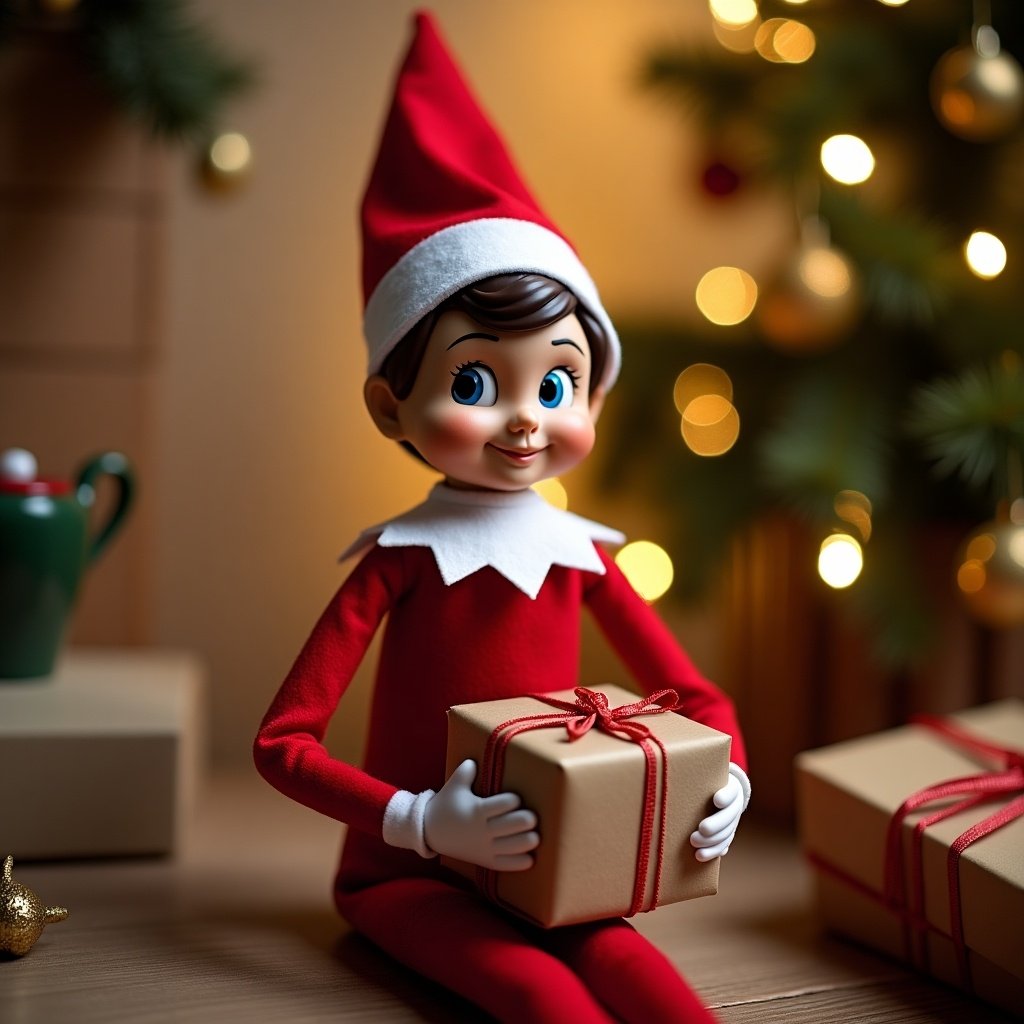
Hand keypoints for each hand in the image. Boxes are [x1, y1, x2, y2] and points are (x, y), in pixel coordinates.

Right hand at [424, 759, 538, 870]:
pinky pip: (503, 864)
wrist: (430, 832)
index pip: (500, 805)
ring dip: (526, 842)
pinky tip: (530, 860)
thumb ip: (465, 772)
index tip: (518, 799)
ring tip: (536, 837)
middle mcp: (482, 829)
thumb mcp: (454, 786)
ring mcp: (483, 847)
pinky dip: (518, 863)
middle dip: (524, 821)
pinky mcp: (484, 860)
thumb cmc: (446, 806)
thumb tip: (474, 760)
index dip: (513, 801)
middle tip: (533, 818)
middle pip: (509, 826)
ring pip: (510, 846)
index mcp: (476, 810)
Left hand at [690, 764, 748, 861]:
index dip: (725, 795)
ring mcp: (732, 822)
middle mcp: (734, 806)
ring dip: (712, 842)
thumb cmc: (706, 778)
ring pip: (726, 834)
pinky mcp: (727, 834)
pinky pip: (724, 845)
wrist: (725, 791)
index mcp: (731, 787)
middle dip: (715, 825)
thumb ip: (690, 762)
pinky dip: (714, 852)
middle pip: (729, 817)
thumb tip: (664, 746)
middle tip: (701, 829)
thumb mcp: (705, 768)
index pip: (731, 791)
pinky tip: (701, 856)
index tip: (716, 799)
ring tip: (695, 845)